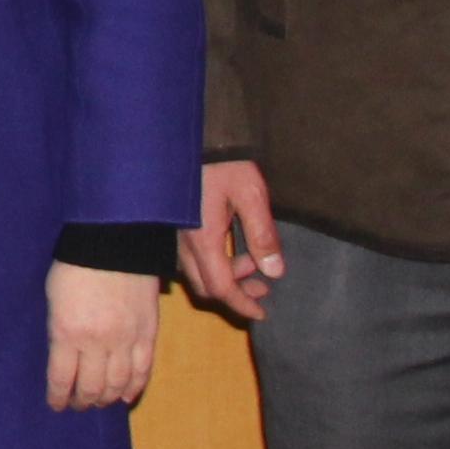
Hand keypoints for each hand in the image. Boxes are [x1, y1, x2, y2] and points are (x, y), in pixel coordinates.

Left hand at [46, 263, 160, 410]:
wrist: (115, 241)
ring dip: (106, 398)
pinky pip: (143, 370)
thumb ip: (58, 330)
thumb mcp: (53, 298)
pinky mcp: (148, 333)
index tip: (57, 405)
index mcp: (66, 332)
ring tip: (99, 402)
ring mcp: (125, 340)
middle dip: (82, 401)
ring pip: (117, 384)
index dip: (58, 397)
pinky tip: (125, 396)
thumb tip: (62, 357)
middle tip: (78, 405)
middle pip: (90, 387)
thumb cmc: (76, 264)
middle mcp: (96, 343)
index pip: (61, 379)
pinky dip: (134, 387)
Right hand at [180, 160, 285, 324]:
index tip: (262, 313)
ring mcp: (176, 234)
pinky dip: (212, 263)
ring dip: (224, 277)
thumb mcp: (251, 195)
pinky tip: (229, 248)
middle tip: (262, 287)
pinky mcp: (175, 225)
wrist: (188, 135)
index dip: (242, 304)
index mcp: (203, 239)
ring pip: (196, 272)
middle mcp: (184, 242)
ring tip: (252, 264)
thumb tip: (275, 272)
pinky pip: (190, 257)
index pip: (221, 287)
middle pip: (205, 285)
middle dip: (235, 293)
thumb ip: (263, 235)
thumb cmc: (223, 163)